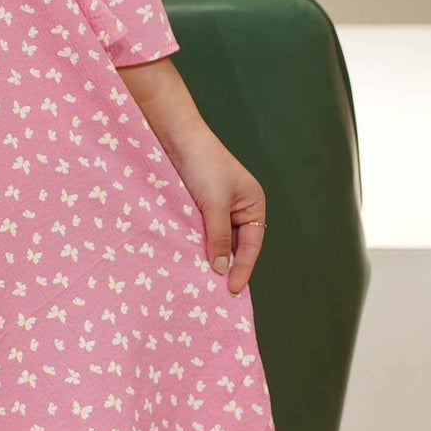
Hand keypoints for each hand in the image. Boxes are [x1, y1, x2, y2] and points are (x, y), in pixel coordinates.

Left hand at [165, 124, 266, 293]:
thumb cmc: (203, 165)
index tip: (233, 291)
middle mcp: (239, 207)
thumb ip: (218, 238)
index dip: (242, 269)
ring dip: (208, 256)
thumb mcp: (215, 205)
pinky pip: (200, 231)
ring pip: (216, 240)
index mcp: (253, 204)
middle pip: (235, 245)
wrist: (176, 137)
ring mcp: (218, 207)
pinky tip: (188, 260)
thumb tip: (219, 269)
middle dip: (226, 266)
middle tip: (216, 293)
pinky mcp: (198, 205)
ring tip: (201, 282)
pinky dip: (196, 244)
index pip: (251, 245)